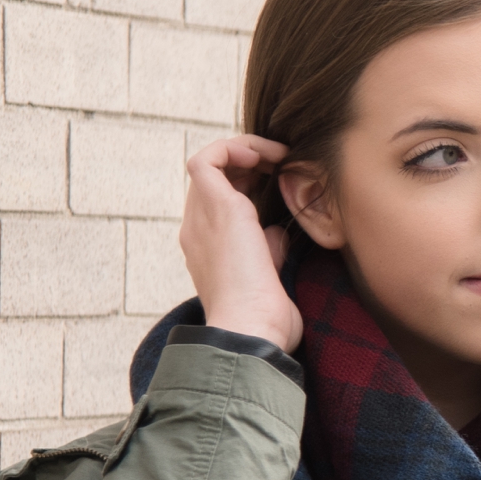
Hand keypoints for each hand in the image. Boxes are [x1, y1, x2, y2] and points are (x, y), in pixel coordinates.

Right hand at [178, 135, 302, 351]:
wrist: (252, 331)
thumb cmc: (265, 319)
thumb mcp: (269, 278)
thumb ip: (268, 251)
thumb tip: (276, 231)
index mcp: (208, 250)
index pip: (218, 204)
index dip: (246, 185)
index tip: (278, 185)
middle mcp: (197, 230)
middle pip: (212, 181)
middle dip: (247, 164)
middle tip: (283, 165)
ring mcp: (201, 218)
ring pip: (207, 164)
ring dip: (245, 150)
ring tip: (279, 155)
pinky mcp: (215, 207)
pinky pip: (207, 158)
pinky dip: (235, 148)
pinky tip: (267, 158)